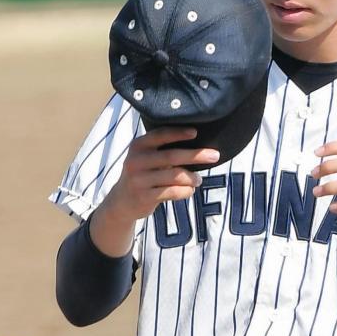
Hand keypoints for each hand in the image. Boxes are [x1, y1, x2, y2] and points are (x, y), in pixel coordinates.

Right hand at [90, 126, 218, 255]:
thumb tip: (197, 143)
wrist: (121, 202)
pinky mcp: (144, 196)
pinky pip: (172, 192)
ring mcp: (138, 180)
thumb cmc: (142, 175)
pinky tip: (190, 190)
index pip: (160, 135)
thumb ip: (162, 150)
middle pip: (172, 156)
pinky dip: (186, 191)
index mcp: (138, 146)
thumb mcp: (145, 158)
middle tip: (215, 155)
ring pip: (175, 176)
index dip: (178, 133)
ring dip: (192, 177)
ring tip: (199, 179)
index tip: (196, 132)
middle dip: (196, 155)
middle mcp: (136, 161)